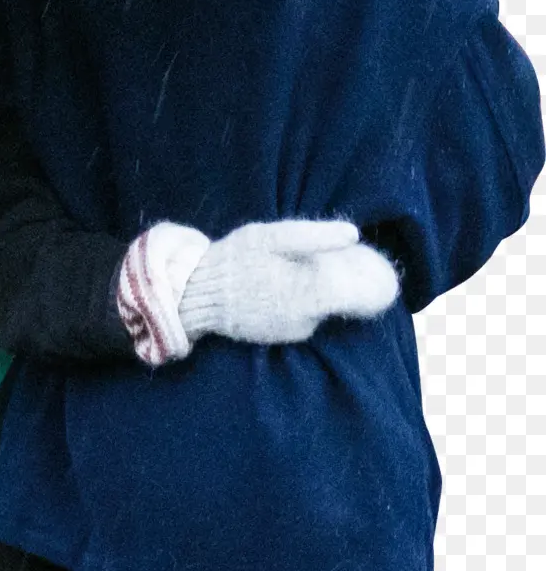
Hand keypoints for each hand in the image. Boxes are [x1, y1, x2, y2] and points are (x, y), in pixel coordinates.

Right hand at [177, 219, 398, 344]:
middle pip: (343, 302)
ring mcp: (294, 331)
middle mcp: (306, 319)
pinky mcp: (283, 337)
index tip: (373, 265)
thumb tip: (353, 234)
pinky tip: (288, 286)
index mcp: (306, 292)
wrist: (196, 296)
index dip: (370, 280)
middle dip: (345, 283)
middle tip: (339, 262)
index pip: (356, 292)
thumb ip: (313, 235)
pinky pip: (307, 317)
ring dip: (323, 292)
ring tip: (300, 270)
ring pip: (324, 310)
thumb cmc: (234, 260)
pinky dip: (306, 303)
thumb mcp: (270, 237)